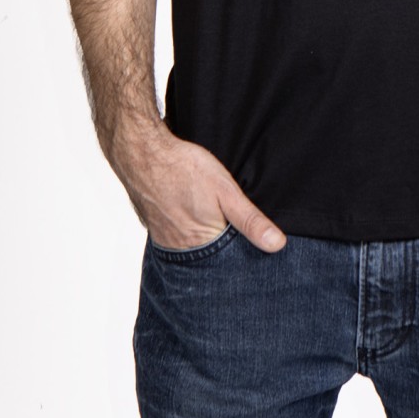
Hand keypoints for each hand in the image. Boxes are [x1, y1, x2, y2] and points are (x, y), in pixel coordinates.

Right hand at [111, 120, 287, 253]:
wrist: (142, 152)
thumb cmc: (184, 168)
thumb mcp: (226, 190)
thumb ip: (250, 220)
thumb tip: (277, 245)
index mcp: (202, 244)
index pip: (230, 265)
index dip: (244, 257)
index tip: (256, 253)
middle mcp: (181, 250)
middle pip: (211, 261)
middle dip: (225, 253)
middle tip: (232, 233)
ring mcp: (165, 240)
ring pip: (194, 251)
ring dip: (206, 244)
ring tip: (214, 225)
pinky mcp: (156, 229)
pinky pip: (178, 240)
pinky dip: (189, 235)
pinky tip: (194, 218)